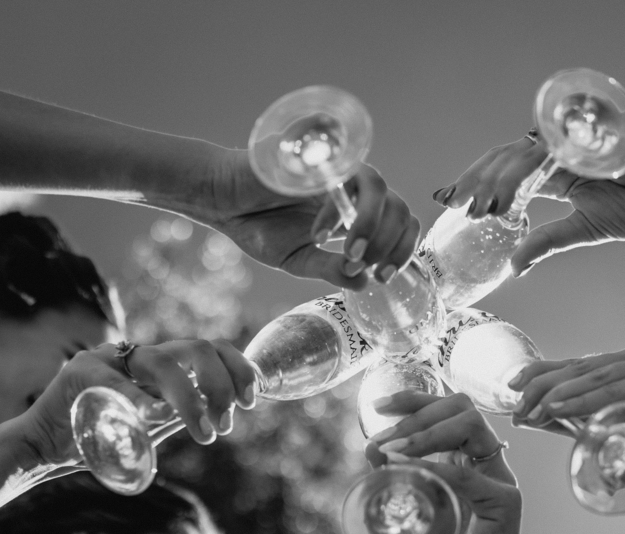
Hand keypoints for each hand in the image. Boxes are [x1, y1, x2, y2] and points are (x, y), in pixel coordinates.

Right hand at [13, 339, 256, 467]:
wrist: (46, 445)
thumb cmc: (102, 434)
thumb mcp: (152, 423)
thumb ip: (182, 413)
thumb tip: (225, 414)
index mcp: (159, 363)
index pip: (209, 349)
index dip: (237, 367)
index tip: (251, 398)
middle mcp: (139, 355)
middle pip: (195, 348)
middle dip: (222, 383)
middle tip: (226, 422)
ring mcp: (110, 359)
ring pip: (163, 363)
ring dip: (191, 399)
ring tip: (204, 433)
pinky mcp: (82, 374)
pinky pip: (117, 384)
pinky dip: (140, 400)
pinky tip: (156, 416)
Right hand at [184, 147, 419, 288]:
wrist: (222, 202)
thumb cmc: (259, 227)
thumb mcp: (299, 260)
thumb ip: (331, 269)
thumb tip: (365, 282)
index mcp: (356, 214)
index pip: (400, 224)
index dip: (402, 249)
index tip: (383, 276)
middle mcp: (353, 191)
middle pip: (399, 207)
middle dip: (391, 243)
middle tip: (367, 267)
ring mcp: (337, 173)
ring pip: (379, 188)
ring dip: (372, 226)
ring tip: (351, 254)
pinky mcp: (318, 160)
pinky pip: (341, 179)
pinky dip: (335, 212)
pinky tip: (316, 234)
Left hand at [365, 393, 523, 533]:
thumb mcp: (407, 516)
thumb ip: (394, 483)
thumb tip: (371, 447)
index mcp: (466, 462)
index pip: (448, 409)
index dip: (415, 398)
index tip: (379, 406)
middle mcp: (486, 465)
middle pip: (462, 407)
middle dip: (417, 412)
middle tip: (384, 436)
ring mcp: (500, 482)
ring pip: (473, 427)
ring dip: (427, 433)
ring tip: (395, 452)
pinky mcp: (507, 505)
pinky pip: (474, 476)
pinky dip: (440, 469)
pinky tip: (412, 473)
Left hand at [433, 129, 624, 274]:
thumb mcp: (584, 229)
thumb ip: (547, 242)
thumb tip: (514, 267)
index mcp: (551, 176)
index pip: (503, 178)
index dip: (476, 188)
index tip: (449, 204)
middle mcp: (552, 157)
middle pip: (499, 161)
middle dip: (472, 180)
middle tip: (449, 201)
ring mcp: (564, 145)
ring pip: (514, 155)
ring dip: (490, 180)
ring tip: (473, 206)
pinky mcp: (578, 140)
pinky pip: (542, 155)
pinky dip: (519, 174)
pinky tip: (504, 195)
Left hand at [508, 342, 624, 496]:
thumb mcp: (605, 428)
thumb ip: (571, 419)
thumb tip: (529, 417)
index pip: (577, 365)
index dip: (541, 374)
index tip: (511, 387)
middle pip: (582, 369)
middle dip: (543, 387)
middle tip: (516, 404)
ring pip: (595, 378)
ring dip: (557, 394)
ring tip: (531, 408)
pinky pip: (615, 390)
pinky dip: (585, 400)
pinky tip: (558, 407)